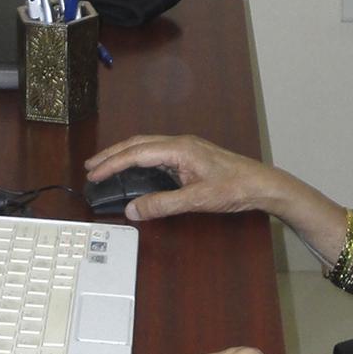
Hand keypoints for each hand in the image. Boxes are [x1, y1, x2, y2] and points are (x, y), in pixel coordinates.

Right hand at [84, 134, 278, 222]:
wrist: (261, 184)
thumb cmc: (234, 188)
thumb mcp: (196, 200)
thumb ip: (162, 204)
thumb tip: (132, 210)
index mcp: (179, 148)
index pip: (137, 153)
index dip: (112, 163)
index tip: (94, 173)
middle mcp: (180, 143)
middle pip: (138, 144)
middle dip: (112, 154)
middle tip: (91, 167)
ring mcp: (186, 148)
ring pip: (147, 146)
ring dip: (125, 155)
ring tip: (106, 166)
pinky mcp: (190, 156)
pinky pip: (157, 153)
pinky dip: (139, 160)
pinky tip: (134, 170)